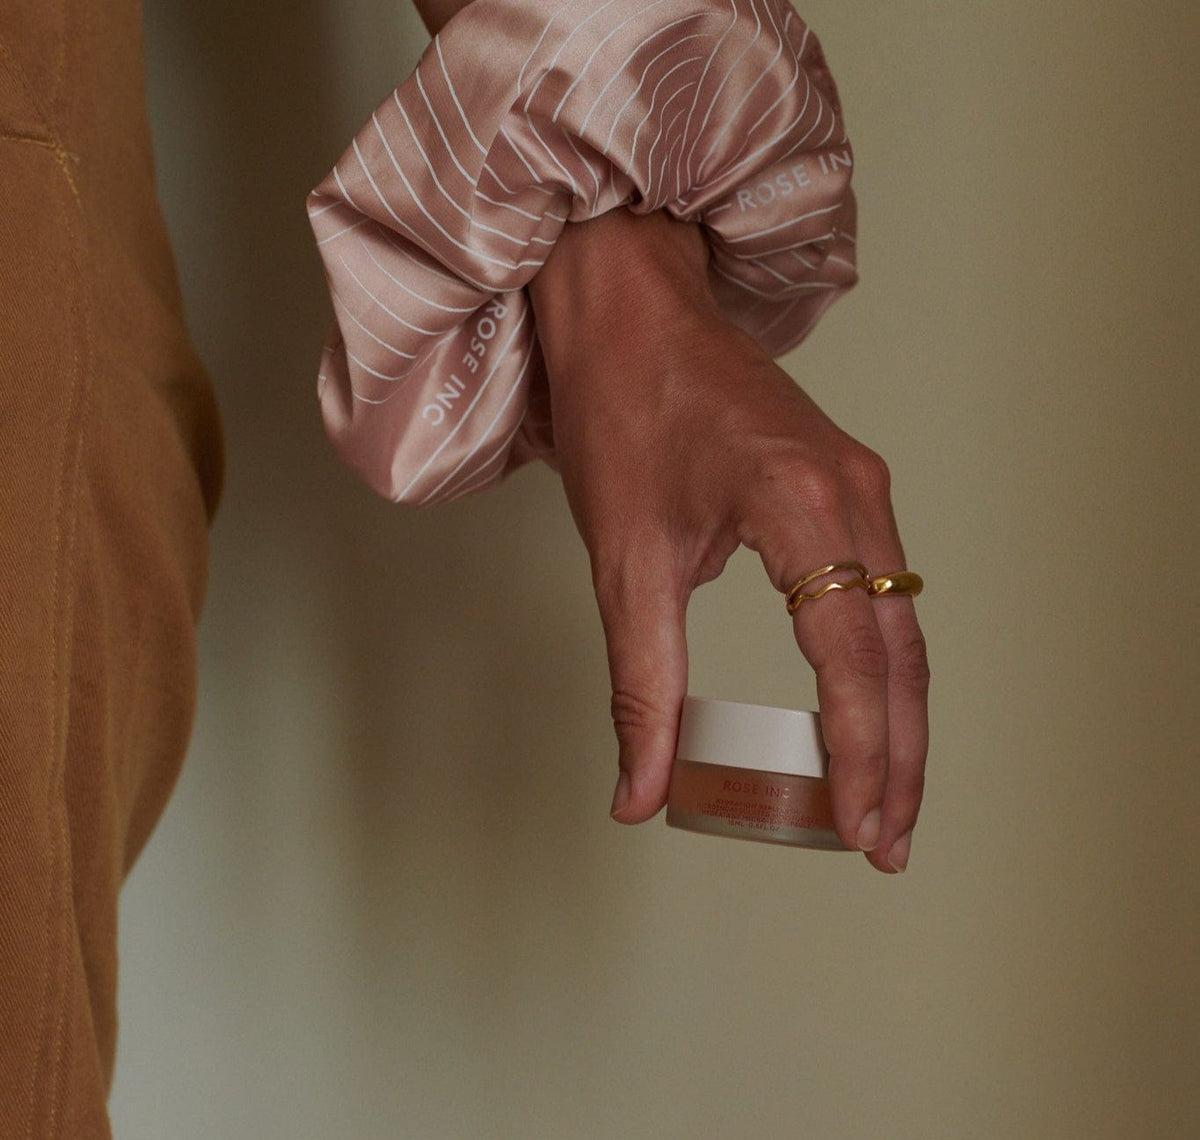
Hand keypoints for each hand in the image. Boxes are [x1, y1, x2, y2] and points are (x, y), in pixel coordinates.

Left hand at [527, 209, 928, 872]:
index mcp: (799, 503)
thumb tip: (637, 792)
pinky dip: (880, 668)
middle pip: (899, 655)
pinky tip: (868, 714)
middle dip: (896, 757)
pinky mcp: (847, 485)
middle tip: (884, 843)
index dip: (858, 752)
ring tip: (886, 801)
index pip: (851, 657)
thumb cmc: (622, 410)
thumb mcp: (623, 558)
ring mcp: (861, 485)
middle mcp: (853, 493)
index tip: (859, 826)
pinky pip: (884, 594)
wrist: (632, 310)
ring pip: (902, 631)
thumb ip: (640, 683)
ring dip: (898, 720)